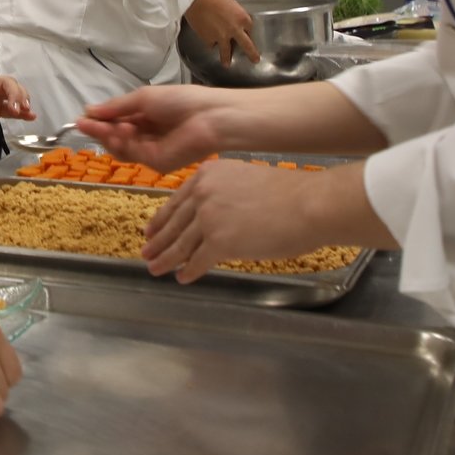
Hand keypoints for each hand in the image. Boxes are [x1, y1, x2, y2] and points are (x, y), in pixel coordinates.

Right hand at [76, 85, 231, 169]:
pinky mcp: (156, 164)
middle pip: (114, 138)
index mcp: (145, 117)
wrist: (210, 117)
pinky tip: (122, 130)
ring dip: (109, 136)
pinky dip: (122, 143)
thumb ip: (117, 107)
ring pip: (119, 149)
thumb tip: (89, 111)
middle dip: (99, 130)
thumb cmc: (181, 101)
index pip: (116, 122)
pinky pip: (131, 155)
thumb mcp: (144, 98)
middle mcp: (146, 136)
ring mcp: (151, 152)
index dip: (99, 121)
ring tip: (106, 126)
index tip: (81, 118)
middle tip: (84, 124)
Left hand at [141, 160, 324, 282]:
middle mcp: (203, 193)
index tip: (151, 230)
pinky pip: (197, 261)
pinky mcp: (220, 242)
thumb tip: (213, 215)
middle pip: (174, 223)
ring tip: (155, 269)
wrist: (308, 204)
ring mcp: (209, 218)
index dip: (162, 219)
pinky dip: (189, 271)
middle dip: (158, 241)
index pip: (177, 200)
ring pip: (180, 244)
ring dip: (166, 259)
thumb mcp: (245, 181)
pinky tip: (183, 278)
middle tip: (146, 253)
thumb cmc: (289, 193)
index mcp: (207, 175)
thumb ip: (224, 194)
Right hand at [187, 0, 260, 65]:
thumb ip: (234, 12)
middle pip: (247, 45)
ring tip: (227, 64)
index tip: (245, 33)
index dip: (247, 30)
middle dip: (252, 54)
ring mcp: (222, 37)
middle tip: (255, 60)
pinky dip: (209, 42)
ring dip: (227, 59)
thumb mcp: (230, 1)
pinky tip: (207, 39)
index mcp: (242, 18)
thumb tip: (233, 16)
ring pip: (227, 52)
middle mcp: (235, 30)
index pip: (249, 28)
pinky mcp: (209, 40)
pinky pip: (211, 44)